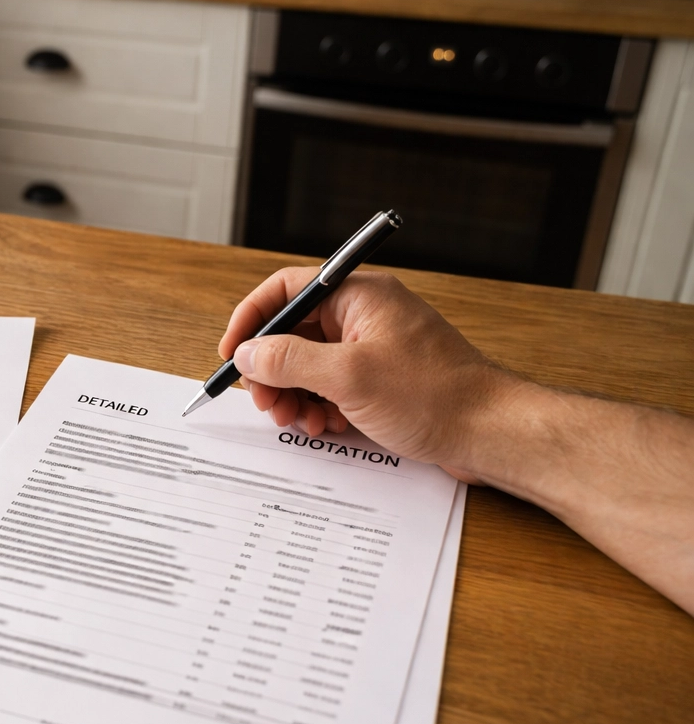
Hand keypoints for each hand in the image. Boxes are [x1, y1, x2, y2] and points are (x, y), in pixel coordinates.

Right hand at [218, 268, 516, 479]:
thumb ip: (289, 361)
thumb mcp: (349, 377)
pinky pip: (331, 387)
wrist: (491, 432)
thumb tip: (248, 354)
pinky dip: (318, 407)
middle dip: (271, 370)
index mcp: (360, 296)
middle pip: (293, 332)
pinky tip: (322, 427)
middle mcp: (365, 316)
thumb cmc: (437, 396)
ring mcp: (373, 350)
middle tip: (264, 401)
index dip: (252, 321)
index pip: (288, 291)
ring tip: (295, 420)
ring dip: (292, 394)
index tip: (232, 354)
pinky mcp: (380, 381)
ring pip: (309, 365)